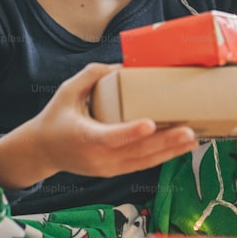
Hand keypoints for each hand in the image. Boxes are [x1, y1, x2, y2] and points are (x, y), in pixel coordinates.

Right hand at [29, 63, 198, 178]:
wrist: (43, 150)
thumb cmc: (56, 117)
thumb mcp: (67, 91)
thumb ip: (91, 76)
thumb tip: (123, 65)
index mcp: (83, 136)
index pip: (109, 137)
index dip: (130, 132)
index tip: (149, 124)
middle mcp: (97, 157)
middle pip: (135, 152)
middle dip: (164, 142)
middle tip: (188, 130)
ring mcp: (107, 168)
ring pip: (143, 162)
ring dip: (170, 151)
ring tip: (193, 139)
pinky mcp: (114, 171)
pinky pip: (142, 165)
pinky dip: (162, 157)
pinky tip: (180, 147)